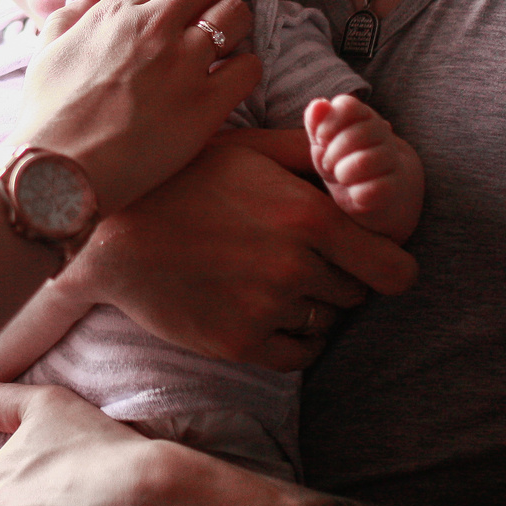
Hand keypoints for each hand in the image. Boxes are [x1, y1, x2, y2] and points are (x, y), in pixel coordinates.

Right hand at [14, 0, 259, 212]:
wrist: (61, 172)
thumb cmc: (47, 117)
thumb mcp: (45, 55)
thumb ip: (68, 17)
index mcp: (117, 11)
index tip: (172, 9)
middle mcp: (155, 27)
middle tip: (203, 20)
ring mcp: (184, 63)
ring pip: (236, 14)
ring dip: (233, 27)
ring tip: (222, 50)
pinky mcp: (206, 105)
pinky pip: (250, 67)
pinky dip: (244, 71)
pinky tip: (227, 85)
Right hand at [63, 136, 417, 369]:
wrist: (111, 233)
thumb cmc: (183, 179)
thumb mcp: (248, 148)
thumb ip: (312, 155)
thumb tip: (359, 158)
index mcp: (308, 218)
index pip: (394, 270)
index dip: (387, 263)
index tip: (369, 258)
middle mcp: (294, 268)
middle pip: (356, 295)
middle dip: (340, 278)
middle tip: (301, 259)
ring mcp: (266, 311)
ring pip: (325, 323)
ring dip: (311, 306)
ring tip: (270, 280)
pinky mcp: (239, 345)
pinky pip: (297, 356)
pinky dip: (292, 339)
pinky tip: (266, 312)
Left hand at [307, 94, 425, 243]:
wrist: (376, 195)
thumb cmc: (343, 162)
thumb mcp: (324, 143)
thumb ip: (316, 123)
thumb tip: (318, 104)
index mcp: (363, 116)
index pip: (348, 105)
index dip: (329, 122)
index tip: (321, 139)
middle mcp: (383, 133)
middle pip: (355, 135)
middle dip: (332, 153)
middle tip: (328, 164)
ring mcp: (392, 159)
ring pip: (364, 162)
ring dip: (343, 173)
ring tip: (341, 177)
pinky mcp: (395, 186)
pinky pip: (371, 189)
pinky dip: (356, 194)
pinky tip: (356, 194)